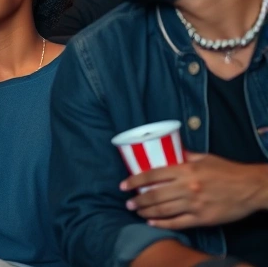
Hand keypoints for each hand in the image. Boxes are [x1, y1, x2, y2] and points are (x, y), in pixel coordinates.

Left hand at [122, 153, 267, 229]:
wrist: (251, 187)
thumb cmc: (227, 170)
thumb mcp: (204, 157)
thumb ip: (184, 155)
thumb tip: (166, 150)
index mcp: (186, 170)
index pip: (153, 175)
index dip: (135, 181)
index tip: (124, 185)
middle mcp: (187, 187)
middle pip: (154, 195)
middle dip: (138, 200)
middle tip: (128, 202)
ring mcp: (194, 204)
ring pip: (163, 210)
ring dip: (146, 212)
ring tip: (137, 212)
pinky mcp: (202, 218)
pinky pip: (178, 223)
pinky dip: (162, 224)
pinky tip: (152, 223)